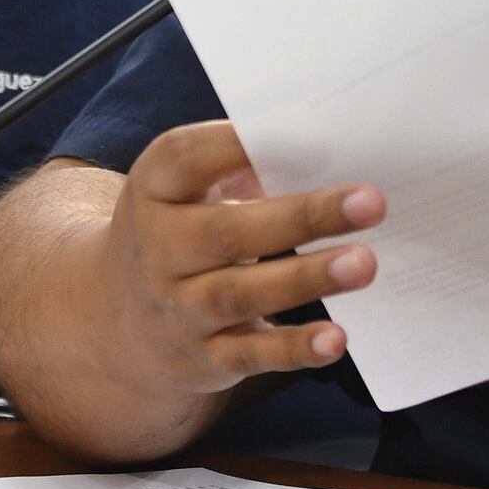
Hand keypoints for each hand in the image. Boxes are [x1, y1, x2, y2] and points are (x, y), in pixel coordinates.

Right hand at [103, 122, 382, 396]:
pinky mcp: (204, 358)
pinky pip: (252, 354)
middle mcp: (160, 249)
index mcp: (154, 191)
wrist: (117, 323)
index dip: (235, 144)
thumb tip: (325, 155)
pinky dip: (294, 348)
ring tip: (365, 263)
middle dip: (304, 216)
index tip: (302, 131)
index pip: (185, 159)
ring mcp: (180, 308)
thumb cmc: (178, 233)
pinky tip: (336, 338)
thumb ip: (237, 170)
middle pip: (230, 232)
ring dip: (308, 278)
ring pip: (243, 294)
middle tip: (371, 201)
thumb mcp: (182, 193)